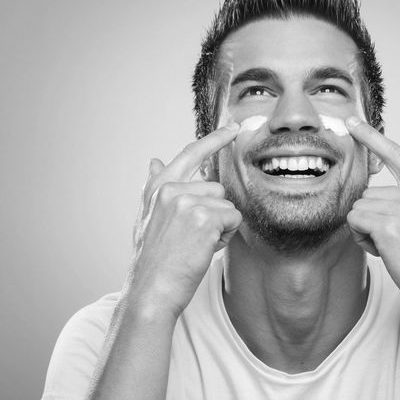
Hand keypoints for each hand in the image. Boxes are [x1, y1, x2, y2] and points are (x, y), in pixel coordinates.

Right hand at [126, 123, 241, 318]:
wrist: (150, 291)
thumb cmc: (153, 259)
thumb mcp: (147, 218)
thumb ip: (155, 188)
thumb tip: (154, 160)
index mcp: (158, 187)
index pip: (189, 154)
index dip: (213, 140)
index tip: (232, 128)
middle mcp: (171, 189)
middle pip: (217, 189)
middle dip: (214, 212)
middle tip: (193, 237)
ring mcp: (187, 201)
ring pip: (227, 205)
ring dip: (220, 226)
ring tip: (196, 244)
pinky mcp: (204, 216)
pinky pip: (233, 218)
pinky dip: (225, 236)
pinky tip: (204, 248)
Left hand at [345, 117, 399, 318]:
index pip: (396, 154)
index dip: (371, 136)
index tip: (351, 121)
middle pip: (368, 194)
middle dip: (372, 220)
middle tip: (395, 241)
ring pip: (359, 209)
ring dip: (366, 231)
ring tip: (393, 248)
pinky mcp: (389, 225)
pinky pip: (355, 222)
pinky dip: (362, 240)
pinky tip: (384, 252)